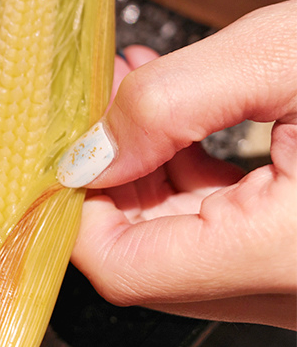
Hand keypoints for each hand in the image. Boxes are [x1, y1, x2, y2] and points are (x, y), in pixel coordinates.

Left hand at [58, 0, 296, 329]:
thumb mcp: (285, 58)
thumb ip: (170, 103)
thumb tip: (90, 148)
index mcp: (286, 255)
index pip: (122, 266)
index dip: (78, 204)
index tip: (72, 143)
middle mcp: (290, 288)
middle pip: (142, 255)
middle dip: (112, 172)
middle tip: (107, 100)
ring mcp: (295, 280)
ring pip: (176, 244)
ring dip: (146, 170)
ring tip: (142, 92)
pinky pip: (219, 232)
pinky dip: (188, 180)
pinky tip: (184, 123)